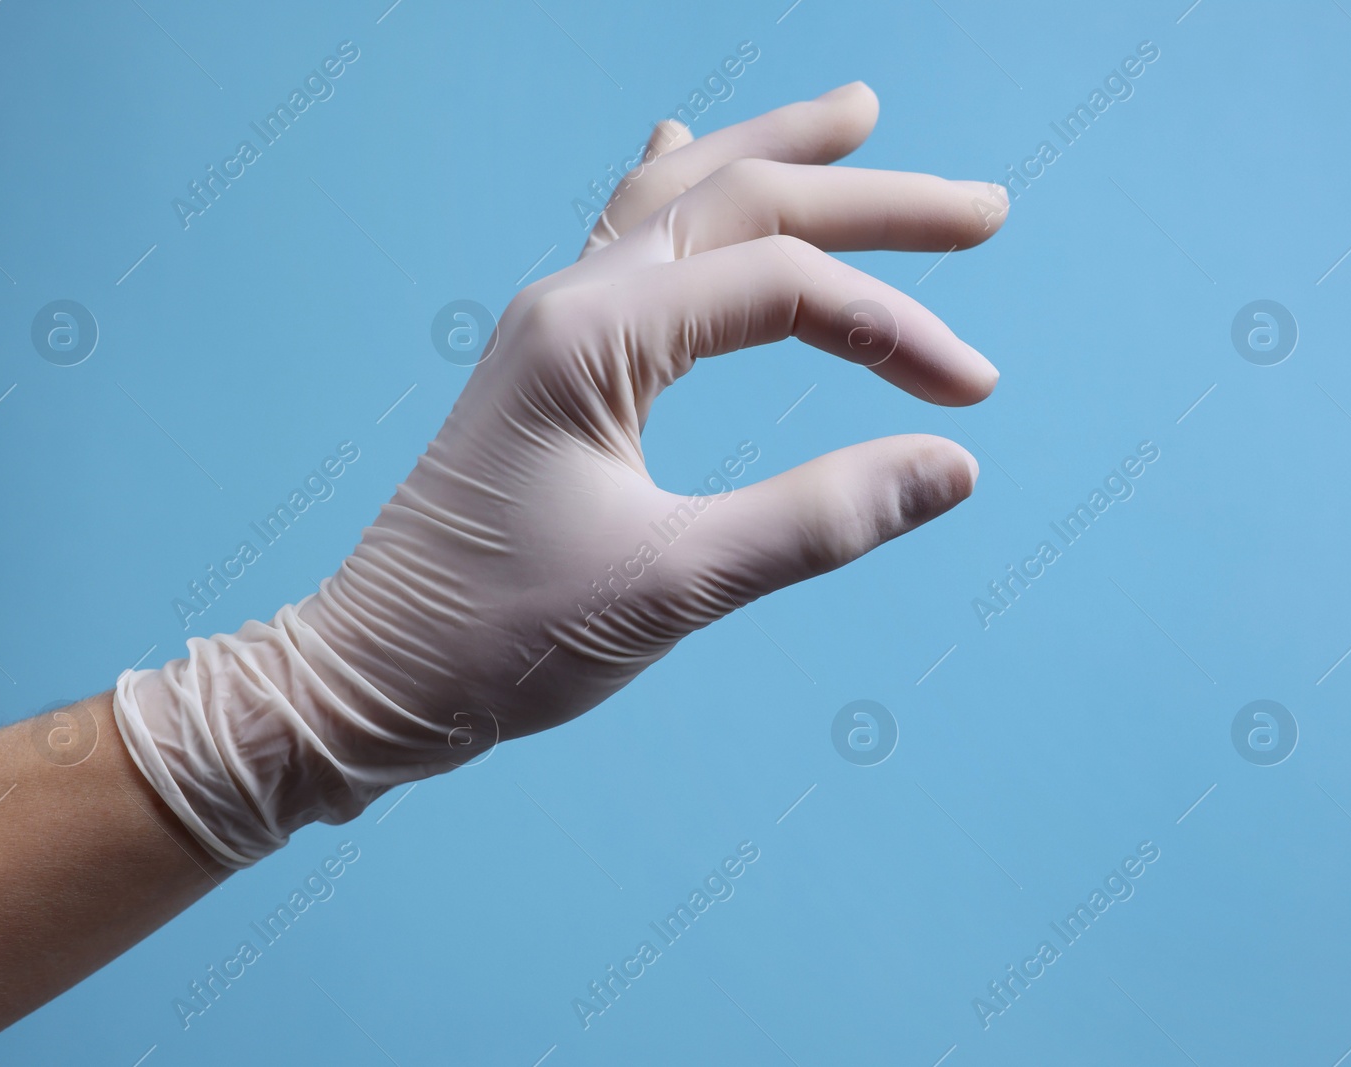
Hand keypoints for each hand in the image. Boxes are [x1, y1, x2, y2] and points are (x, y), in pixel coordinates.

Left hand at [115, 81, 1009, 865]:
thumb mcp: (671, 589)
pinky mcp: (550, 364)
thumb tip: (954, 466)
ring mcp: (554, 326)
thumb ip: (817, 521)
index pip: (782, 288)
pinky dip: (679, 191)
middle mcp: (572, 305)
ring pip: (683, 200)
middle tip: (982, 207)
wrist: (368, 675)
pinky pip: (626, 242)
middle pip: (742, 201)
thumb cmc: (499, 639)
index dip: (893, 330)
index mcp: (595, 340)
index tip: (972, 393)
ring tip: (859, 116)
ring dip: (777, 157)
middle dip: (869, 198)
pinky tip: (679, 147)